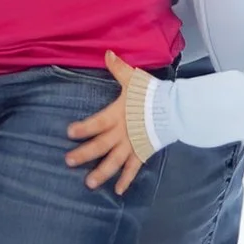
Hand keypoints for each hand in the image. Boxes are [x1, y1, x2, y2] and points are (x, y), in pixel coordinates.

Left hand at [64, 51, 151, 195]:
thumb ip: (118, 68)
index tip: (69, 133)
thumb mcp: (134, 79)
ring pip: (114, 161)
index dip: (83, 128)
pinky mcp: (142, 153)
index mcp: (117, 115)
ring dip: (101, 172)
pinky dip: (126, 180)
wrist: (175, 109)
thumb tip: (107, 53)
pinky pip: (133, 169)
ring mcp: (132, 145)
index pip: (96, 122)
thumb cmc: (152, 93)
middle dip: (84, 154)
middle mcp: (122, 133)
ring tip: (89, 183)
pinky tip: (118, 191)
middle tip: (68, 161)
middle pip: (101, 145)